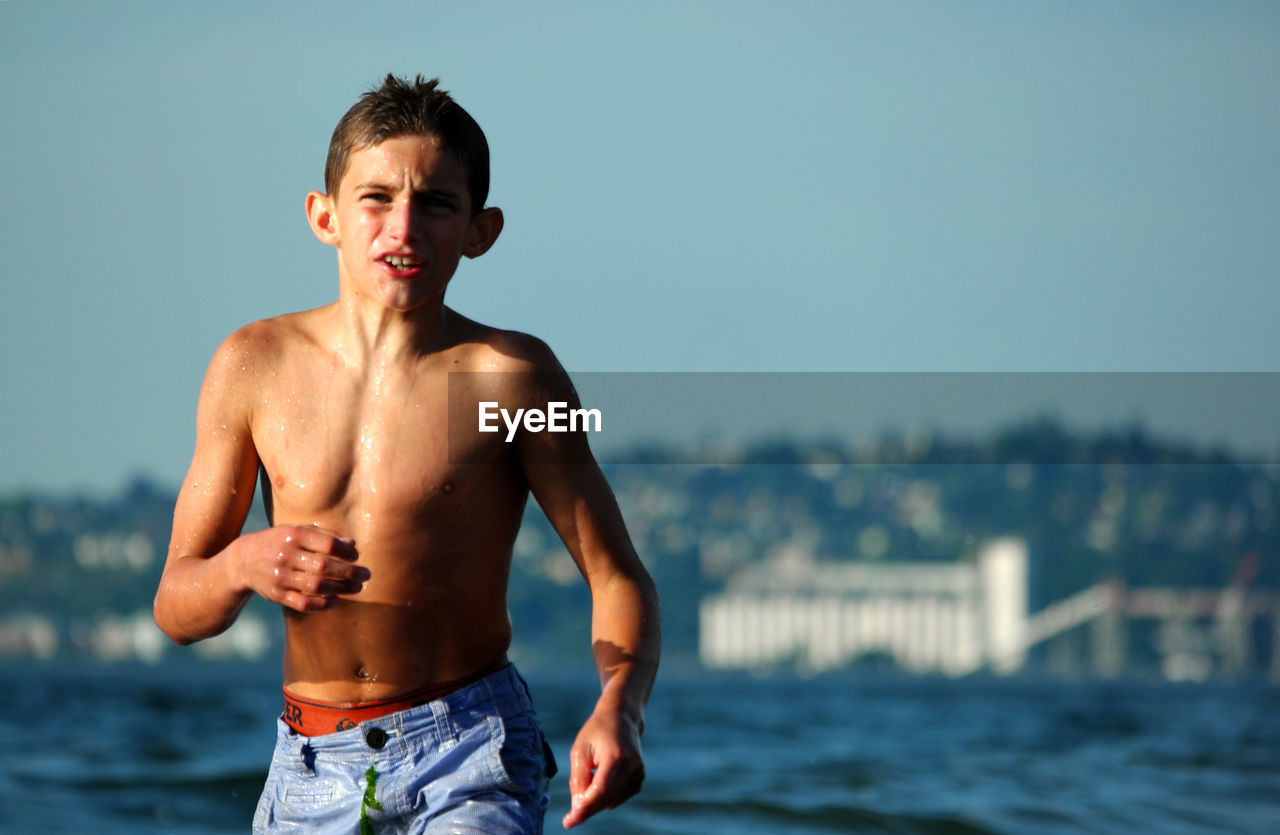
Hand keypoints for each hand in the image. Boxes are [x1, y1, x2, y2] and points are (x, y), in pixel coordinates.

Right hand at [237, 525, 366, 611]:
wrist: (243, 560)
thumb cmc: (280, 542)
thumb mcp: (297, 530)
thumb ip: (324, 535)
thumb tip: (353, 545)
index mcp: (293, 535)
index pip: (327, 544)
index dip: (346, 551)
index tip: (357, 556)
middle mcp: (286, 556)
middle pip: (324, 566)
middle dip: (349, 572)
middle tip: (366, 575)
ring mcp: (280, 577)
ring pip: (316, 586)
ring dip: (341, 588)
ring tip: (357, 588)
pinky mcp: (276, 595)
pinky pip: (303, 603)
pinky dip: (322, 604)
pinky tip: (336, 600)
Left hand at [562, 708, 644, 829]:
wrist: (621, 717)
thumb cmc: (596, 731)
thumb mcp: (580, 750)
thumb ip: (578, 778)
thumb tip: (578, 805)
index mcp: (615, 756)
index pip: (600, 790)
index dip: (584, 809)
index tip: (569, 822)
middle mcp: (631, 765)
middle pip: (606, 798)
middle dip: (587, 810)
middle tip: (570, 818)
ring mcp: (639, 771)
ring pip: (613, 800)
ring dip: (595, 801)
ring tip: (586, 783)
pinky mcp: (640, 776)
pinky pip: (620, 796)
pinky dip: (607, 796)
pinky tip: (599, 780)